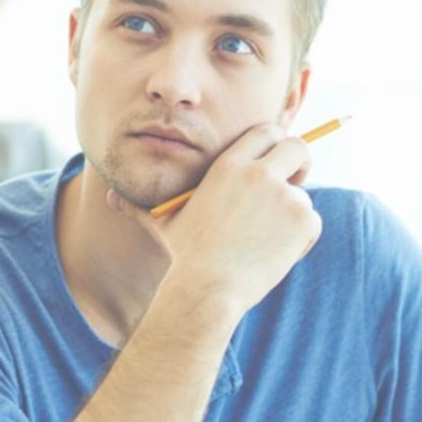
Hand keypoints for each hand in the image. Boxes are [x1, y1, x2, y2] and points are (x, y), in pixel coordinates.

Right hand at [110, 124, 322, 319]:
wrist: (208, 290)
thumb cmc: (185, 258)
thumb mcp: (162, 225)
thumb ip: (140, 206)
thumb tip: (109, 199)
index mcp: (229, 165)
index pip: (267, 131)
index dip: (276, 143)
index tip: (277, 160)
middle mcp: (260, 173)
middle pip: (299, 147)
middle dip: (301, 163)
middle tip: (295, 183)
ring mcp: (285, 195)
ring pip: (304, 194)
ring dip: (294, 215)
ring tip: (266, 242)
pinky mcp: (303, 219)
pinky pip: (313, 223)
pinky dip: (302, 240)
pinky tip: (277, 255)